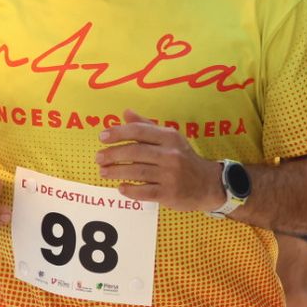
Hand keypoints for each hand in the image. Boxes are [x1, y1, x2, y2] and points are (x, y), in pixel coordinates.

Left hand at [94, 109, 222, 210]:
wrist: (208, 183)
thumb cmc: (182, 158)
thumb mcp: (169, 138)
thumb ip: (146, 126)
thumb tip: (125, 112)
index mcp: (169, 138)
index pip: (139, 131)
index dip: (118, 133)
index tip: (102, 137)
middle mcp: (171, 155)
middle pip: (135, 152)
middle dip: (112, 155)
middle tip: (98, 158)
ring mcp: (171, 175)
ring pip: (137, 172)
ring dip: (116, 172)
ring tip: (103, 172)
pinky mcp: (170, 193)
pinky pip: (144, 192)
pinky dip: (130, 190)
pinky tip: (121, 188)